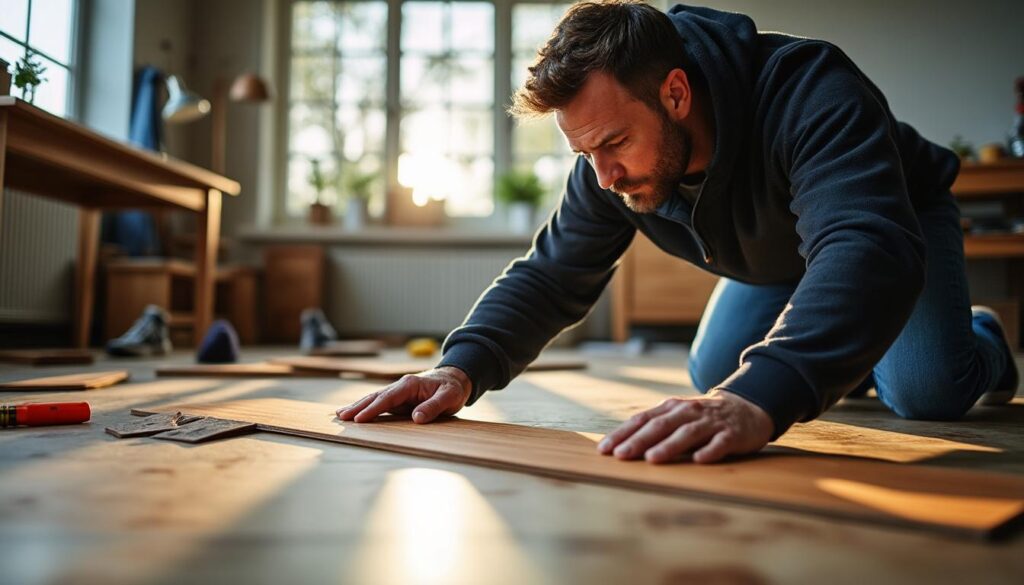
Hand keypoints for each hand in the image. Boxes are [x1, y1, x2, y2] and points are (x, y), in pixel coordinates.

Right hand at [336, 366, 471, 423]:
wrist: (455, 379)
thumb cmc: (453, 388)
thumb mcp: (449, 397)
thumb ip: (434, 406)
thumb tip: (416, 419)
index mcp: (410, 384)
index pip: (388, 398)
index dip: (373, 409)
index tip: (360, 418)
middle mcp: (401, 387)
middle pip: (376, 397)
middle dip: (358, 407)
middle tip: (341, 416)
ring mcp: (399, 393)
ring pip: (375, 399)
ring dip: (358, 407)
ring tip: (340, 415)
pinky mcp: (399, 400)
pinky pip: (380, 405)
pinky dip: (367, 408)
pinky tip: (356, 414)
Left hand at [597, 389, 772, 463]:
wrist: (747, 408)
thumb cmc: (702, 418)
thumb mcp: (677, 417)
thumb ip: (654, 429)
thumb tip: (620, 447)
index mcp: (671, 408)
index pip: (642, 420)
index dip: (622, 434)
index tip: (604, 450)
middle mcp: (688, 412)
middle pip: (660, 426)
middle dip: (638, 441)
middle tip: (621, 455)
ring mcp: (710, 422)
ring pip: (687, 433)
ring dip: (669, 446)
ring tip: (652, 459)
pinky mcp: (731, 434)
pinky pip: (720, 443)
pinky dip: (709, 451)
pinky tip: (699, 460)